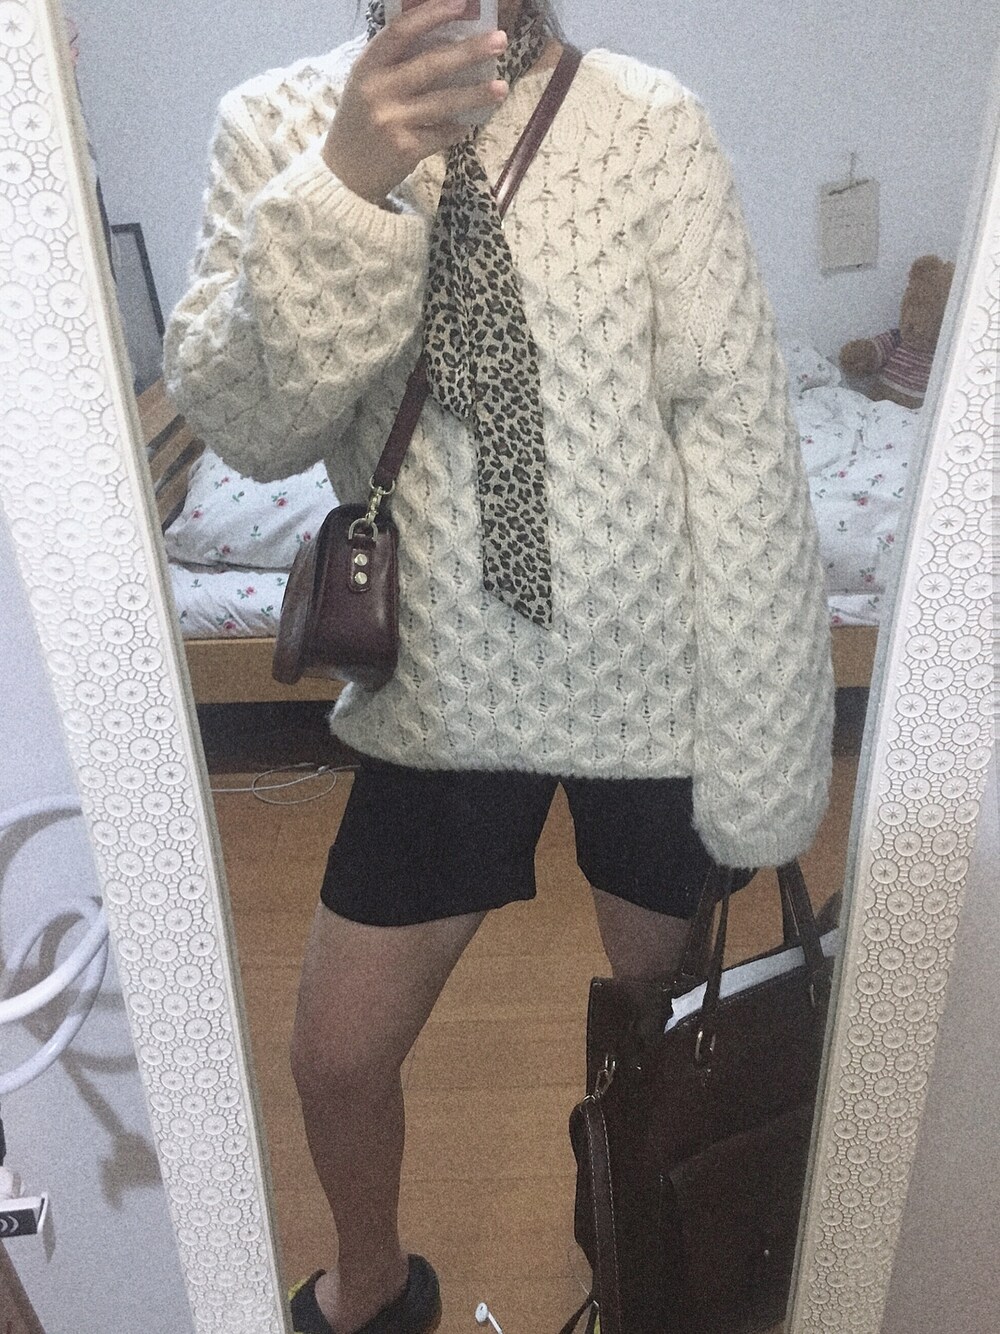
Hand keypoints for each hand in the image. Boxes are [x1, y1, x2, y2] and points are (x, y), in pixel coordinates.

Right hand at [323, 0, 508, 202]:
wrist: (345, 172)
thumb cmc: (362, 119)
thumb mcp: (368, 83)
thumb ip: (396, 61)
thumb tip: (444, 35)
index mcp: (368, 66)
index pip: (401, 31)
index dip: (432, 14)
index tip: (461, 3)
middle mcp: (379, 91)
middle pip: (431, 65)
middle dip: (469, 51)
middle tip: (500, 41)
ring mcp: (393, 122)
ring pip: (444, 103)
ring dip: (476, 94)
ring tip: (501, 88)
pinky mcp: (406, 150)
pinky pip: (443, 134)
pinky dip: (459, 127)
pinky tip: (470, 121)